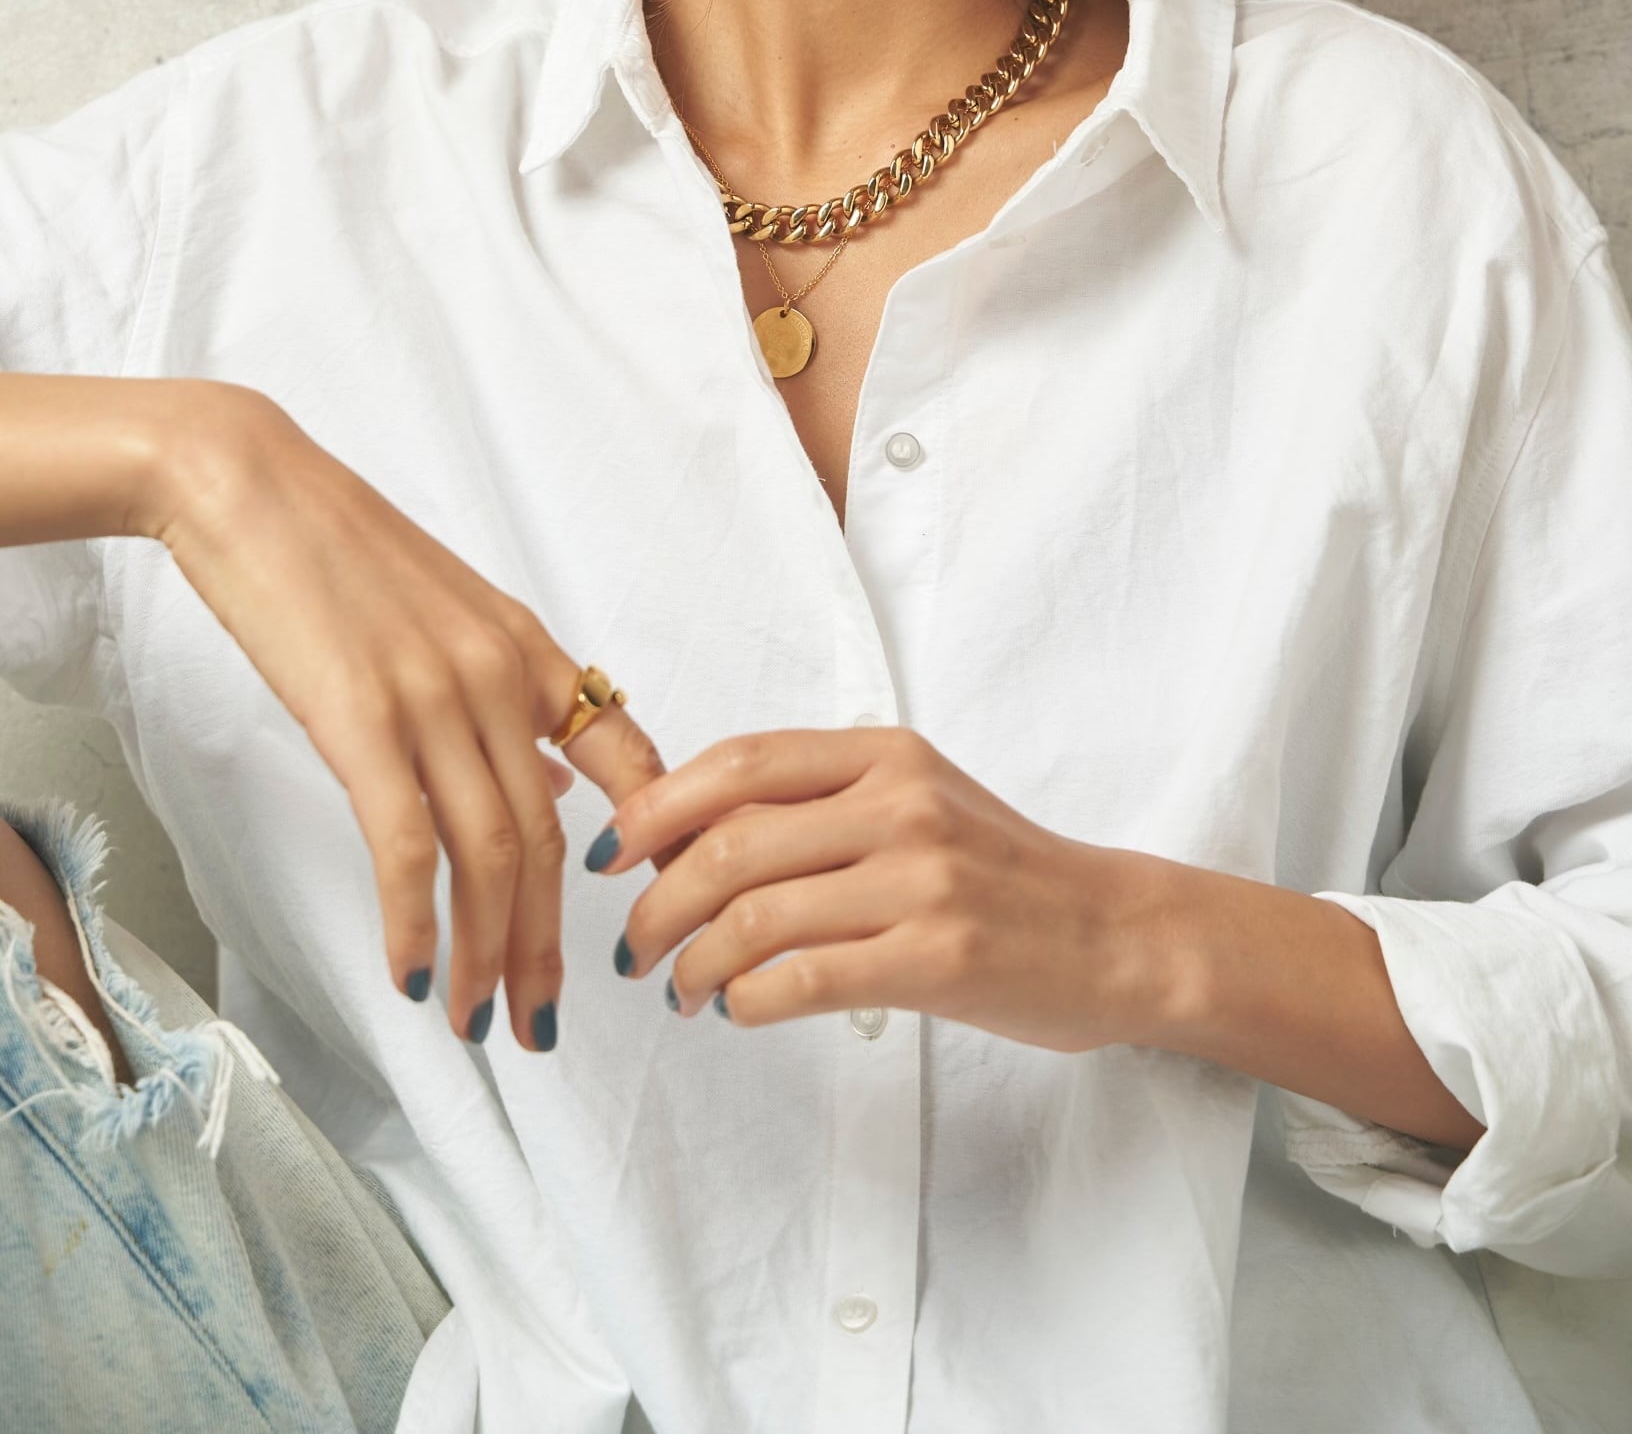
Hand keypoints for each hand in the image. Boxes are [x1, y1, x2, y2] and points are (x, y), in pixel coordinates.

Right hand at [146, 382, 672, 1049]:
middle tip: (541, 1023)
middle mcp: (497, 675)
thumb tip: (546, 776)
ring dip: (487, 954)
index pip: (626, 755)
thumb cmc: (337, 548)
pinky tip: (416, 975)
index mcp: (526, 648)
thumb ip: (504, 693)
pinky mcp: (360, 717)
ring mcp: (434, 695)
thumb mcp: (450, 610)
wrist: (249, 483)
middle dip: (548, 944)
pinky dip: (417, 920)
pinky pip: (406, 842)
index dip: (648, 847)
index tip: (643, 919)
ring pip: (488, 854)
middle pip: (548, 837)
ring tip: (479, 1023)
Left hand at [590, 725, 1178, 1049]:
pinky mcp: (937, 960)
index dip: (657, 806)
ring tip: (678, 989)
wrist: (1115, 933)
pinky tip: (739, 1010)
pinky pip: (801, 981)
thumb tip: (683, 832)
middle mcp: (900, 804)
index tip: (613, 852)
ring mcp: (922, 881)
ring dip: (690, 964)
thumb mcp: (915, 802)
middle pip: (729, 845)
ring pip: (753, 918)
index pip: (740, 763)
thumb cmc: (1002, 872)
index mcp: (885, 754)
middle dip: (656, 903)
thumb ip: (818, 805)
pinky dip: (746, 1001)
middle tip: (634, 946)